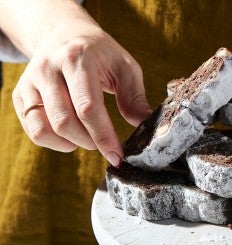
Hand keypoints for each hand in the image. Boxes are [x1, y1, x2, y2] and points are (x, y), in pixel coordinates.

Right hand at [11, 30, 150, 166]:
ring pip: (45, 129)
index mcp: (78, 60)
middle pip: (65, 122)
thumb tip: (145, 125)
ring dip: (71, 143)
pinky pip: (33, 129)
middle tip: (105, 143)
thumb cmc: (101, 54)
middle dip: (90, 142)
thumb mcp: (125, 67)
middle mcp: (49, 69)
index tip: (117, 157)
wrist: (64, 34)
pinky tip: (70, 135)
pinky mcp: (20, 94)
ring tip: (88, 138)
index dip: (104, 137)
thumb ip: (134, 98)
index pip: (88, 108)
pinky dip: (54, 141)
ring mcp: (30, 81)